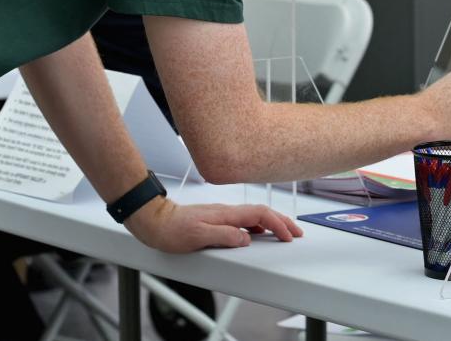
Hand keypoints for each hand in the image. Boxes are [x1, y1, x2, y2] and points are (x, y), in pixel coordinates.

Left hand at [124, 197, 303, 252]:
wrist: (154, 220)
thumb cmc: (171, 230)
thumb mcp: (198, 237)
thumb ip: (225, 236)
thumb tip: (247, 239)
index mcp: (226, 214)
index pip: (260, 215)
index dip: (278, 225)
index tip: (289, 236)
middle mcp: (226, 211)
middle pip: (262, 213)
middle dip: (282, 221)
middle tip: (296, 232)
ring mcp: (222, 214)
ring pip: (255, 216)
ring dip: (272, 223)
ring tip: (283, 233)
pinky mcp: (217, 219)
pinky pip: (244, 220)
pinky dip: (258, 226)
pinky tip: (258, 234)